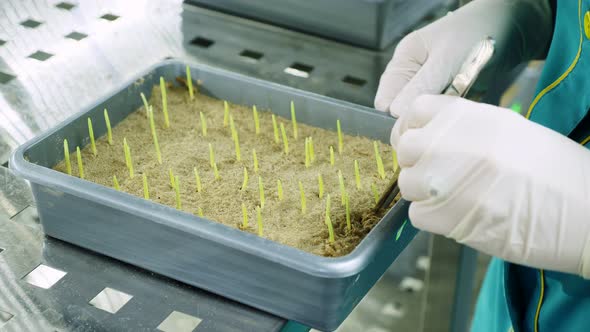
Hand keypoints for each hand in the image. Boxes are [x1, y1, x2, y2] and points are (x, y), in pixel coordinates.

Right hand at [374, 0, 550, 117]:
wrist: (515, 25)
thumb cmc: (477, 33)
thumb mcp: (446, 59)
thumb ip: (421, 86)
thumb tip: (394, 113)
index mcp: (405, 60)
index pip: (387, 98)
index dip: (396, 116)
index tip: (413, 130)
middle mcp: (415, 73)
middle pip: (406, 109)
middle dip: (420, 117)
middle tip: (438, 119)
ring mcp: (434, 84)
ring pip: (426, 113)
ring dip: (438, 117)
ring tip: (453, 112)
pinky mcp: (452, 93)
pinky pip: (444, 112)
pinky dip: (452, 115)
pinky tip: (461, 112)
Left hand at [396, 95, 589, 277]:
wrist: (588, 210)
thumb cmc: (556, 171)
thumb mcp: (509, 130)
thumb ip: (465, 129)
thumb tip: (433, 137)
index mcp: (469, 116)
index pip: (415, 111)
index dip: (413, 128)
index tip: (421, 142)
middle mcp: (450, 142)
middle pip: (404, 149)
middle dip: (416, 164)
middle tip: (439, 176)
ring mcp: (444, 180)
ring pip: (407, 184)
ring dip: (424, 194)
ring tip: (457, 198)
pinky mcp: (445, 217)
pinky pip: (417, 215)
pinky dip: (432, 219)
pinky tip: (460, 216)